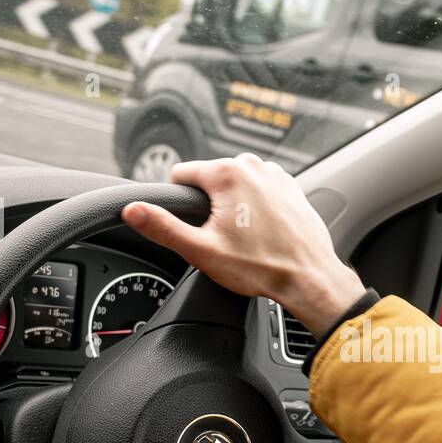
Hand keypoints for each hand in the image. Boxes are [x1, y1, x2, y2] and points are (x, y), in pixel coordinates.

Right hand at [121, 153, 365, 335]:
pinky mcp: (289, 187)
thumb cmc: (261, 266)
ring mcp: (274, 174)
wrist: (309, 278)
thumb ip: (163, 227)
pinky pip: (258, 193)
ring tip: (246, 238)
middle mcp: (252, 165)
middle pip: (208, 181)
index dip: (180, 205)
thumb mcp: (202, 250)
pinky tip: (263, 233)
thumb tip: (131, 210)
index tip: (197, 228)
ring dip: (232, 208)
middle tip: (225, 239)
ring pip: (234, 187)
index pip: (180, 175)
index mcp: (227, 173)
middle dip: (209, 208)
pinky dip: (255, 209)